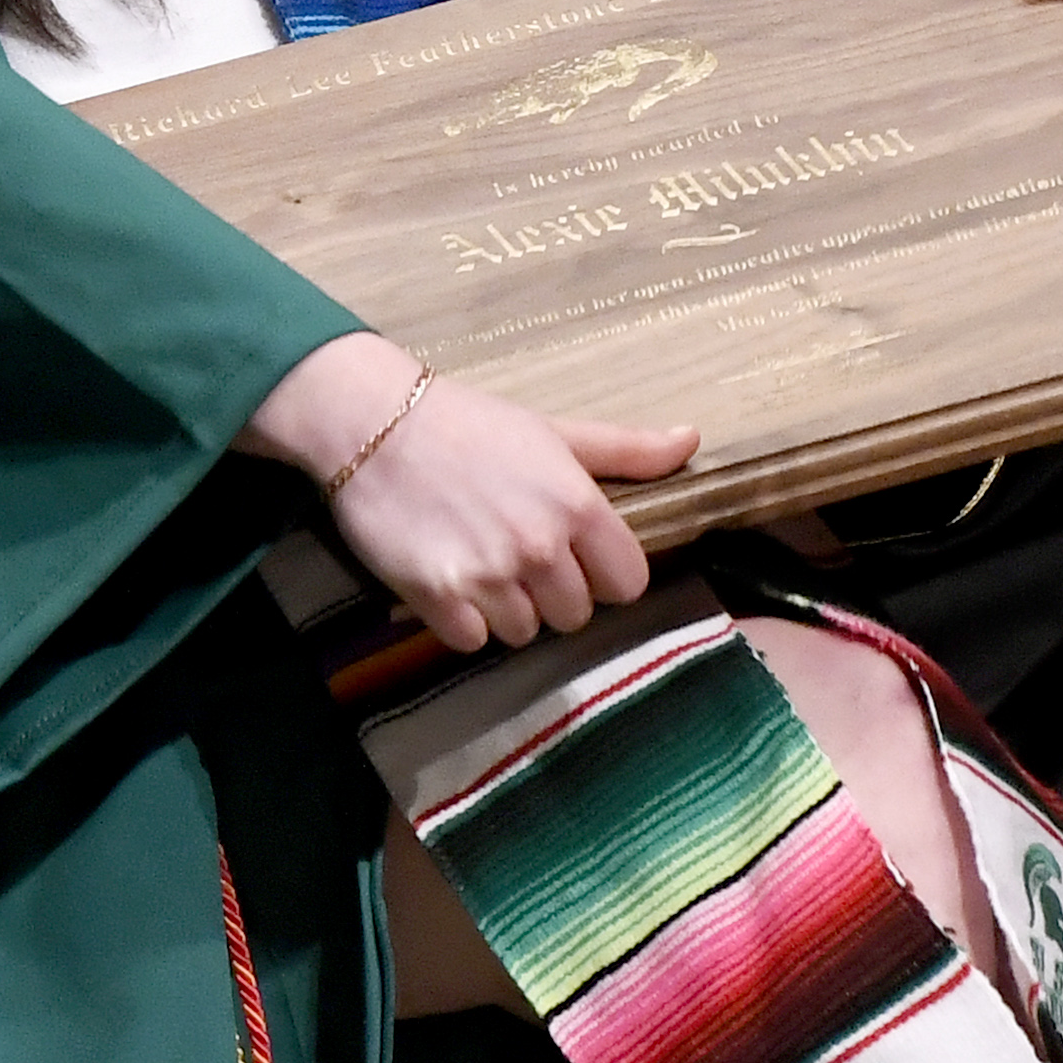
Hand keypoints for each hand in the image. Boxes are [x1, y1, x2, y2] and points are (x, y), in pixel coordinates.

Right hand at [253, 328, 697, 656]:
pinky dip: (462, 620)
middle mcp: (539, 546)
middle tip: (516, 553)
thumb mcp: (554, 430)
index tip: (574, 555)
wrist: (371, 422)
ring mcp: (488, 575)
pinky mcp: (438, 597)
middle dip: (551, 593)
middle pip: (575, 615)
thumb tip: (691, 439)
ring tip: (479, 563)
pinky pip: (472, 641)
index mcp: (577, 506)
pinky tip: (449, 578)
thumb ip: (626, 449)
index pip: (627, 583)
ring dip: (505, 609)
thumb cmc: (468, 423)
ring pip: (524, 632)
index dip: (602, 573)